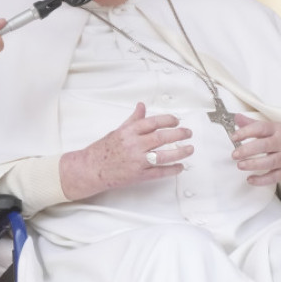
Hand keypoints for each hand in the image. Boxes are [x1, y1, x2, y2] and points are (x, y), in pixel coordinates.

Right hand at [60, 102, 193, 200]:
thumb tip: (142, 106)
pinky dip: (171, 170)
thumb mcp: (118, 130)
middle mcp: (134, 145)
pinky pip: (159, 172)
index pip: (153, 122)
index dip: (168, 120)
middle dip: (179, 134)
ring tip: (189, 149)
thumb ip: (133, 119)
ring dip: (180, 152)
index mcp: (129, 132)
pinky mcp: (138, 175)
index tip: (176, 121)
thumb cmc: (103, 149)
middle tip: (188, 133)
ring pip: (163, 155)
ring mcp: (137, 161)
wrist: (91, 169)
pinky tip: (180, 167)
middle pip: (161, 137)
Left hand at [231, 114, 280, 185]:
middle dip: (248, 150)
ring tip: (240, 165)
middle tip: (234, 154)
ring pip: (270, 162)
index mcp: (277, 129)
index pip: (261, 128)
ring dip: (253, 164)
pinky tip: (250, 179)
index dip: (246, 132)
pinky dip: (261, 180)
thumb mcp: (271, 128)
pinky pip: (274, 177)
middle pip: (265, 146)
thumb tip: (236, 118)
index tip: (233, 137)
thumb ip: (252, 123)